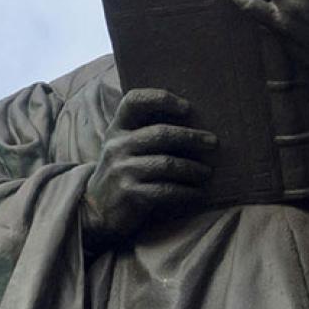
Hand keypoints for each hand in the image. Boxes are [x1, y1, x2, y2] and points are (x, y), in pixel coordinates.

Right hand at [81, 88, 216, 250]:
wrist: (95, 210)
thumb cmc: (121, 173)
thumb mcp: (123, 148)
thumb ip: (145, 132)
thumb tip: (192, 123)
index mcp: (117, 129)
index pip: (134, 101)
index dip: (161, 98)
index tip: (186, 107)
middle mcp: (117, 146)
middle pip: (161, 134)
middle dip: (192, 137)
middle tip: (213, 143)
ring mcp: (122, 170)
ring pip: (167, 164)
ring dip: (193, 168)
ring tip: (206, 172)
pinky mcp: (130, 193)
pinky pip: (166, 190)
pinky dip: (186, 192)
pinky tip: (197, 193)